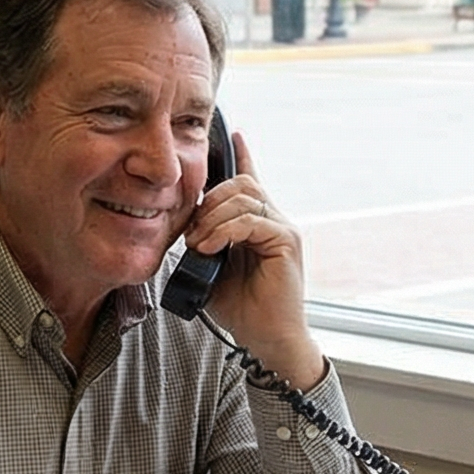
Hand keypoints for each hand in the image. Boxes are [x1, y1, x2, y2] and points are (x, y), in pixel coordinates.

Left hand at [186, 130, 325, 386]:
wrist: (267, 339)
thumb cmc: (241, 307)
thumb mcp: (212, 268)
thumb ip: (205, 241)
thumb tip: (186, 226)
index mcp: (258, 223)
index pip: (251, 180)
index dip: (242, 155)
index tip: (232, 134)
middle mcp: (274, 219)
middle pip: (241, 185)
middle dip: (209, 201)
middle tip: (191, 233)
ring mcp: (283, 228)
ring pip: (244, 198)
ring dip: (213, 219)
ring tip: (199, 244)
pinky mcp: (286, 241)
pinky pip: (252, 220)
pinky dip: (225, 231)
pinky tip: (211, 247)